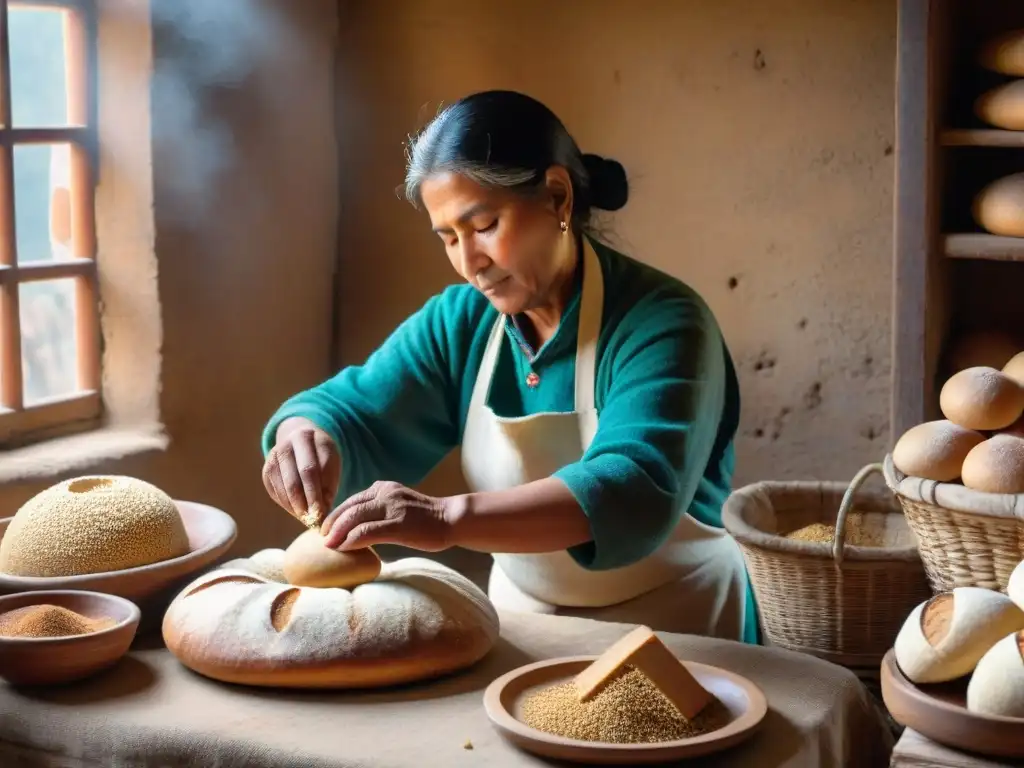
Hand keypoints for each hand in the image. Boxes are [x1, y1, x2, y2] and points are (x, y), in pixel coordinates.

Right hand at [262, 417, 340, 527]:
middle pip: (294, 480)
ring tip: (309, 519)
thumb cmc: (322, 457)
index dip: (316, 494)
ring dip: (296, 508)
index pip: (310, 470)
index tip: (323, 514)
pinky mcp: (266, 470)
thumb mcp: (331, 463)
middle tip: (314, 521)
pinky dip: (288, 506)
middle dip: (305, 504)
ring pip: (283, 489)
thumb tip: (322, 512)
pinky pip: (276, 493)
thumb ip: (328, 484)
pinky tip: (298, 512)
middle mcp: (286, 445)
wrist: (302, 441)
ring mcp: (273, 457)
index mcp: (306, 438)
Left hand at [320, 481, 451, 551]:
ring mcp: (392, 507)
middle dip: (332, 525)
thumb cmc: (425, 518)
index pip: (352, 500)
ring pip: (355, 517)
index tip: (327, 530)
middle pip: (349, 507)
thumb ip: (379, 509)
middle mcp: (385, 493)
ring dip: (338, 533)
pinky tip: (345, 548)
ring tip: (329, 546)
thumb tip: (356, 527)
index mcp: (383, 488)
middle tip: (322, 540)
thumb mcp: (398, 504)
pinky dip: (352, 540)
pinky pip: (368, 531)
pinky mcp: (399, 524)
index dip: (336, 516)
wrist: (450, 518)